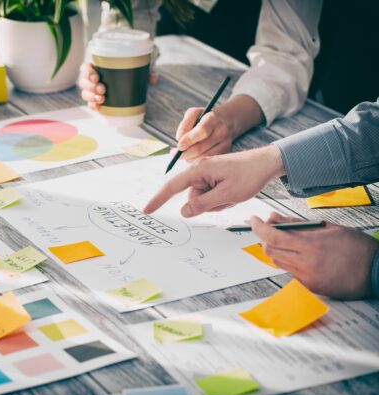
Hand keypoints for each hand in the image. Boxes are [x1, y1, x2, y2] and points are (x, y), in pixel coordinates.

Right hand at [79, 63, 156, 110]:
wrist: (131, 80)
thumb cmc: (130, 70)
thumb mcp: (138, 68)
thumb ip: (146, 71)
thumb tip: (154, 79)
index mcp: (98, 67)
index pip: (86, 68)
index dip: (88, 72)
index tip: (96, 76)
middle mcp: (93, 78)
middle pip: (84, 82)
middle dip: (91, 87)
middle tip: (103, 89)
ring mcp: (94, 90)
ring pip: (85, 93)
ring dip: (91, 97)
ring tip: (102, 99)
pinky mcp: (97, 100)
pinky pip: (90, 104)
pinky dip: (92, 106)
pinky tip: (97, 107)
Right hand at [144, 145, 284, 216]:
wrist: (267, 163)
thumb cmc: (249, 175)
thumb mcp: (227, 195)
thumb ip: (203, 204)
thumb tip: (184, 211)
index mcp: (199, 169)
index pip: (173, 186)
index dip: (159, 199)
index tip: (147, 209)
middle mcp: (200, 169)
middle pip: (192, 197)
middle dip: (208, 203)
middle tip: (228, 198)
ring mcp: (207, 173)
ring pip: (202, 198)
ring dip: (217, 202)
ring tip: (233, 194)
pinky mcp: (213, 177)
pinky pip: (210, 195)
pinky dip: (221, 198)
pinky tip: (233, 192)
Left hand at [175, 107, 232, 160]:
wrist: (225, 122)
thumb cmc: (204, 118)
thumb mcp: (193, 114)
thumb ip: (185, 124)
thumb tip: (179, 139)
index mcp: (212, 119)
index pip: (202, 131)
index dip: (189, 140)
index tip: (179, 146)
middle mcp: (221, 132)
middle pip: (200, 148)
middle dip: (185, 153)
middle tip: (174, 154)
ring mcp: (225, 144)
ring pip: (203, 158)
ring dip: (189, 158)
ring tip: (183, 154)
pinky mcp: (226, 153)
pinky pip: (208, 162)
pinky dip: (197, 161)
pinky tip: (192, 156)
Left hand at [251, 212, 376, 298]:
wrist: (376, 271)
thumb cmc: (357, 247)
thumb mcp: (328, 227)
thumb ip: (297, 224)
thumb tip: (275, 218)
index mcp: (312, 244)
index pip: (273, 236)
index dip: (258, 227)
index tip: (254, 220)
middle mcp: (306, 262)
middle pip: (269, 250)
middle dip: (265, 238)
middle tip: (269, 229)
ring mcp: (307, 276)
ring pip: (277, 261)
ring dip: (276, 249)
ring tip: (288, 241)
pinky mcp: (310, 286)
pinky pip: (290, 271)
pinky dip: (289, 261)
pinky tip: (301, 255)